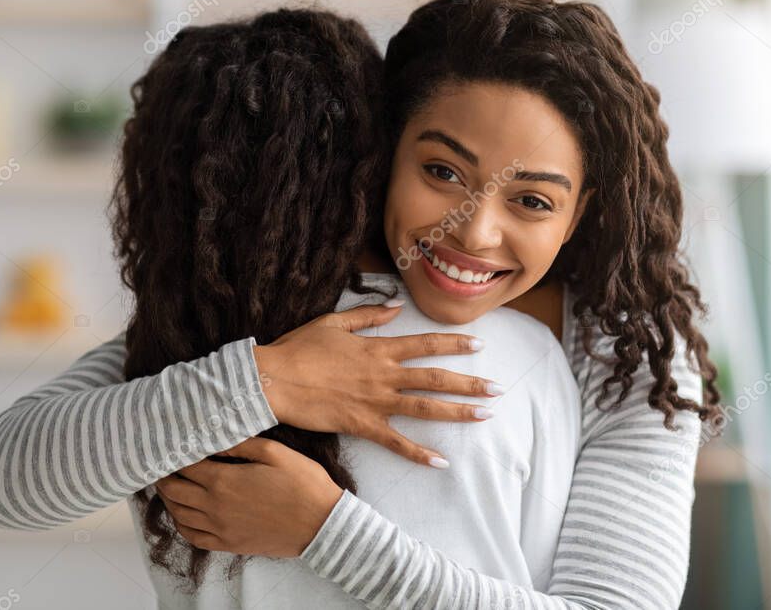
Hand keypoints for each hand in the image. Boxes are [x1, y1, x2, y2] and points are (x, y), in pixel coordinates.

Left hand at [156, 437, 342, 557]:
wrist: (321, 524)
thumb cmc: (302, 483)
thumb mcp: (275, 452)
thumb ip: (240, 444)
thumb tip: (213, 438)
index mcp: (223, 481)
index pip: (185, 465)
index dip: (176, 453)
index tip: (173, 444)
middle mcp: (214, 506)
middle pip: (174, 490)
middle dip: (165, 475)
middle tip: (164, 463)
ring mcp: (220, 528)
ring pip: (179, 514)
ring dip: (169, 498)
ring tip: (169, 485)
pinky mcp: (228, 544)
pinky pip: (193, 537)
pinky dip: (181, 524)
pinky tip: (183, 515)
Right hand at [254, 301, 498, 467]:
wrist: (273, 379)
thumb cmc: (298, 349)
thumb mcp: (334, 322)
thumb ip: (368, 315)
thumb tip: (396, 307)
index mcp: (378, 348)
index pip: (425, 344)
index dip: (454, 344)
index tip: (478, 346)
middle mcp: (384, 375)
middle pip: (435, 378)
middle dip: (470, 382)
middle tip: (497, 388)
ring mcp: (375, 402)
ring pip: (425, 407)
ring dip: (458, 411)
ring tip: (485, 414)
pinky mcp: (362, 425)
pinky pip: (396, 442)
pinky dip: (419, 453)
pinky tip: (441, 462)